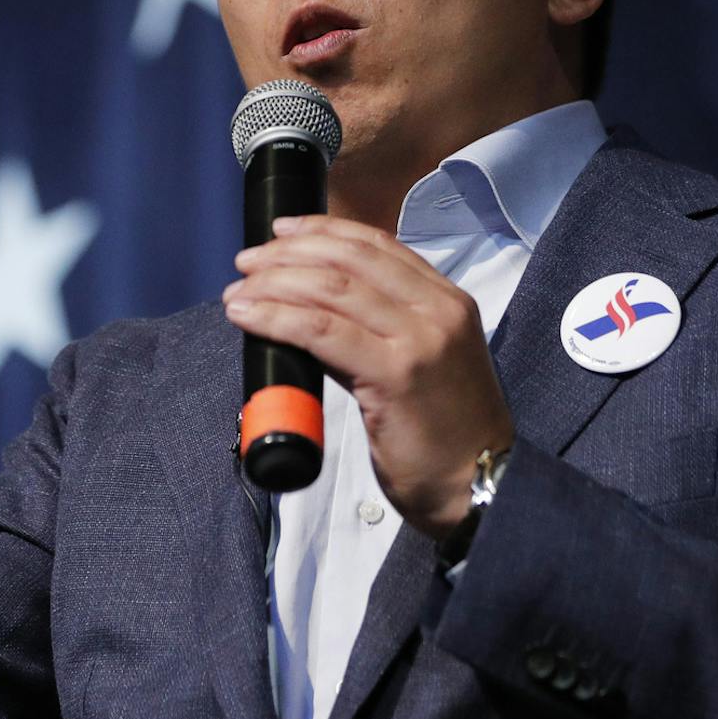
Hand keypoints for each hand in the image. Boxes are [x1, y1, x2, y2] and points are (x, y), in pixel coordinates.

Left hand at [223, 215, 515, 538]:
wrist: (478, 488)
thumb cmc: (444, 436)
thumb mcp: (420, 364)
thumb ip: (378, 331)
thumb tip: (311, 311)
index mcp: (447, 301)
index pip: (377, 244)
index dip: (323, 230)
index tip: (282, 232)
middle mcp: (438, 310)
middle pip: (349, 259)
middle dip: (289, 254)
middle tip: (248, 262)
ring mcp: (420, 340)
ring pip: (331, 289)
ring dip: (274, 283)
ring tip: (239, 291)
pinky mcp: (396, 374)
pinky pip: (321, 331)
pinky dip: (277, 317)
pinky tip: (249, 316)